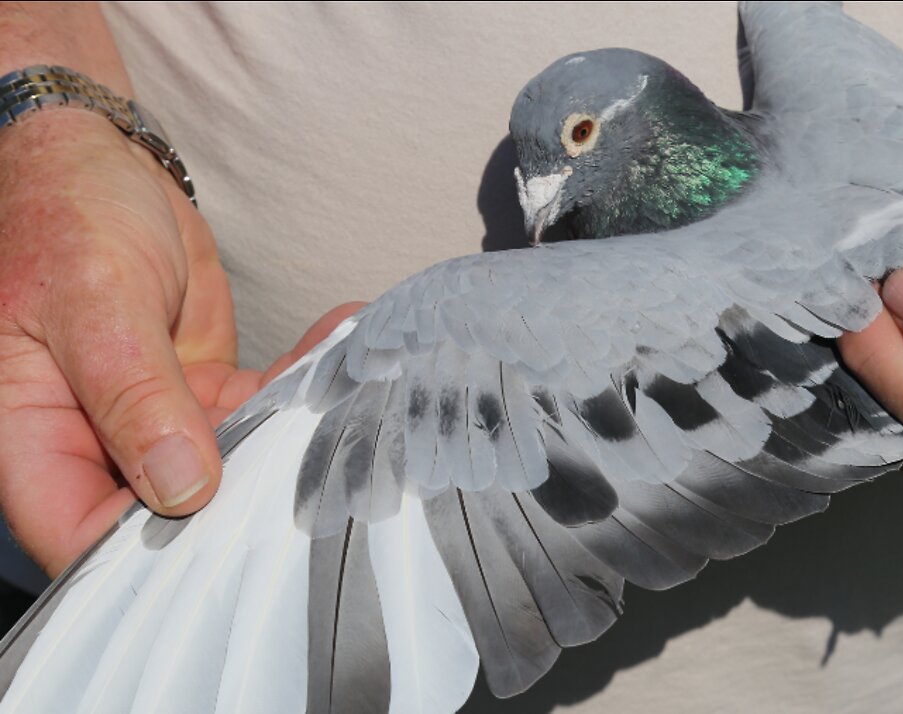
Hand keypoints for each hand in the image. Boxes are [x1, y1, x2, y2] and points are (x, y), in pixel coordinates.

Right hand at [0, 105, 366, 576]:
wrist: (94, 160)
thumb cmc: (62, 213)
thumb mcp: (95, 300)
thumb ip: (135, 395)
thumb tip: (181, 488)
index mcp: (31, 437)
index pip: (83, 536)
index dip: (152, 559)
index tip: (237, 541)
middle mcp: (90, 442)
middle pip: (167, 516)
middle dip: (247, 501)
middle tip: (326, 471)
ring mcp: (152, 420)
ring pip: (230, 463)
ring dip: (291, 434)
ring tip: (354, 396)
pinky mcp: (200, 391)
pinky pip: (257, 405)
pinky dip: (299, 379)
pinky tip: (344, 336)